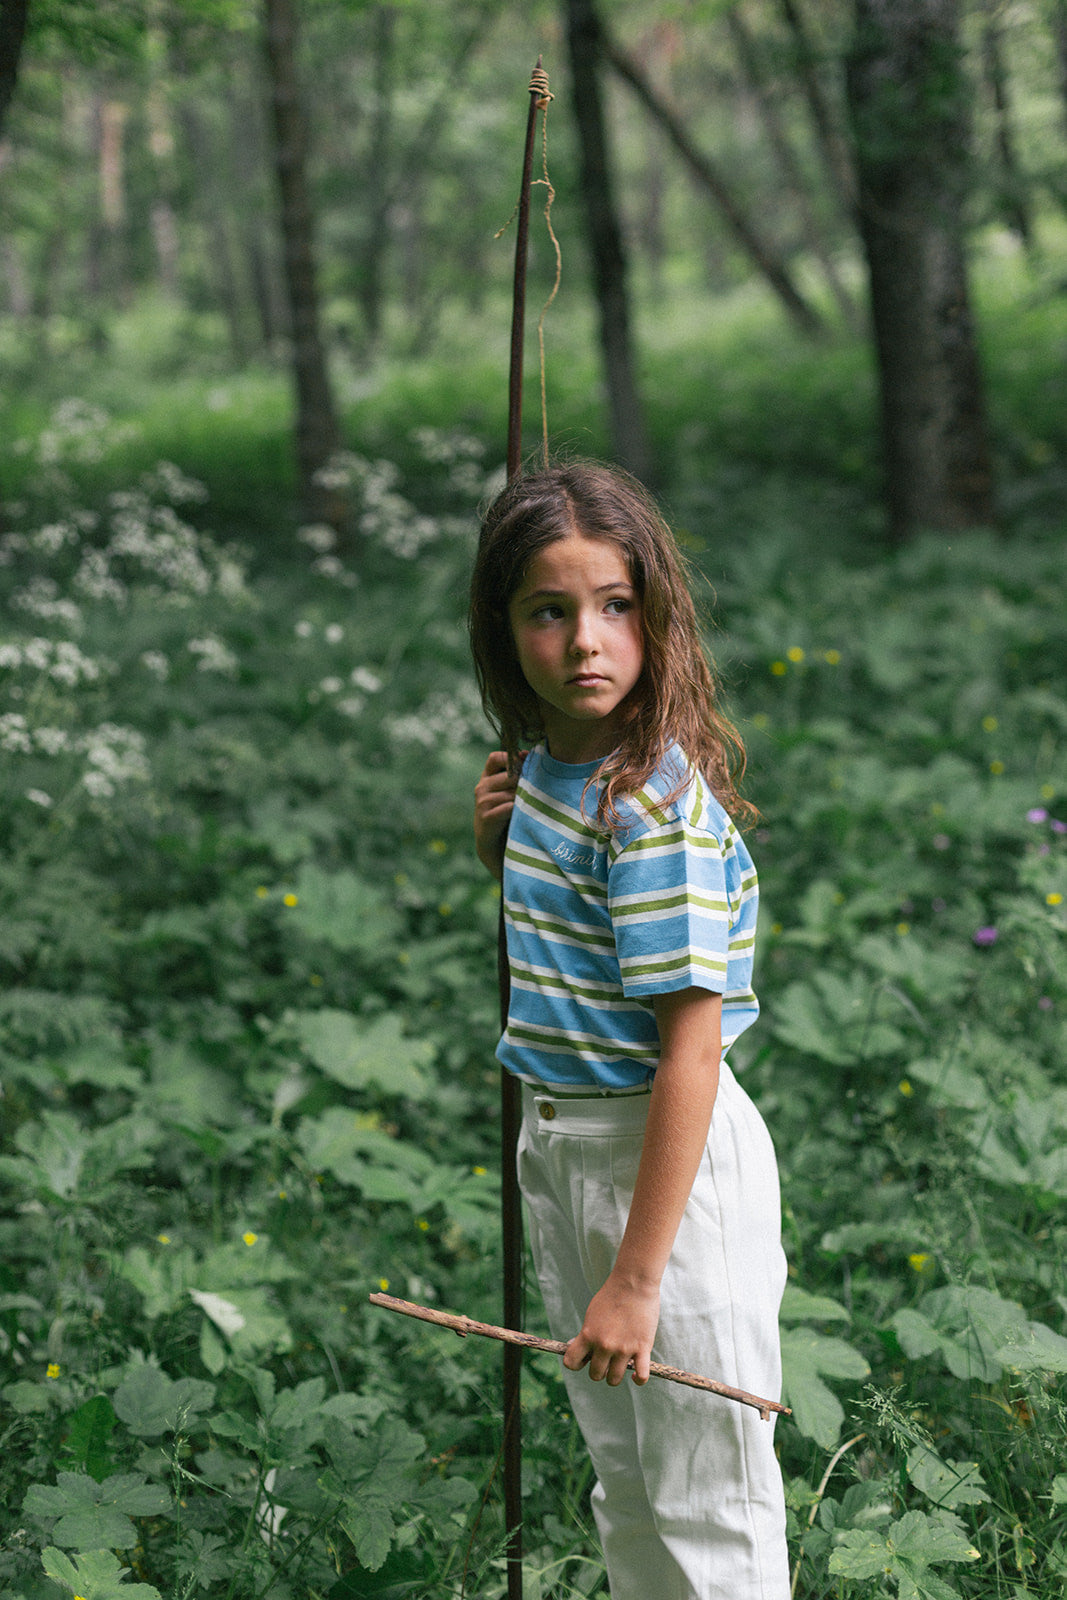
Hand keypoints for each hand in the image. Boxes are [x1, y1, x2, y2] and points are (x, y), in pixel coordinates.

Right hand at [474, 750, 521, 879]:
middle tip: (534, 794)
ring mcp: (481, 804)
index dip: (512, 758)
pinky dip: (518, 811)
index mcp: (488, 779)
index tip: (527, 766)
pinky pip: (507, 807)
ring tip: (530, 809)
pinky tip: (522, 818)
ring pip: (510, 791)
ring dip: (524, 799)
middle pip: (508, 774)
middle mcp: (481, 788)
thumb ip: (520, 774)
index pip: (496, 757)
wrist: (500, 853)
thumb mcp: (516, 794)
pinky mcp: (485, 820)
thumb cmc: (512, 820)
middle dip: (524, 782)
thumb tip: (527, 754)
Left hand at [562, 1273, 660, 1385]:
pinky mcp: (642, 1348)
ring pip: (614, 1379)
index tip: (585, 1358)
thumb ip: (586, 1334)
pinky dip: (639, 1380)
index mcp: (588, 1335)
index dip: (577, 1363)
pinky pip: (641, 1376)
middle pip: (595, 1375)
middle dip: (599, 1369)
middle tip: (606, 1359)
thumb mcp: (592, 1314)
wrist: (633, 1283)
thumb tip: (578, 1350)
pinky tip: (636, 1375)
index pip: (571, 1363)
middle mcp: (604, 1345)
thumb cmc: (611, 1295)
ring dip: (615, 1375)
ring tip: (620, 1365)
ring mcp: (623, 1348)